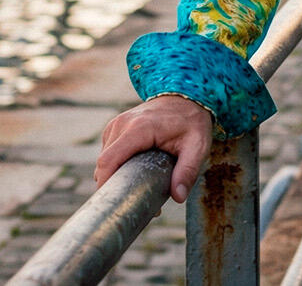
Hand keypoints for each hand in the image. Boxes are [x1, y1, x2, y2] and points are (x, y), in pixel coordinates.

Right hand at [93, 94, 212, 202]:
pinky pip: (109, 154)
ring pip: (105, 160)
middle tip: (138, 202)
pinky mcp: (114, 129)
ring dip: (117, 177)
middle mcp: (121, 125)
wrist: (184, 97)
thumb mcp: (197, 147)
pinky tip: (135, 174)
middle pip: (104, 164)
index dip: (106, 184)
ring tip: (140, 188)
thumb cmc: (191, 122)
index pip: (109, 160)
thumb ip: (188, 171)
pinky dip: (117, 167)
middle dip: (115, 186)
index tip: (115, 205)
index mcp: (138, 129)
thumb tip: (178, 197)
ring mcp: (115, 125)